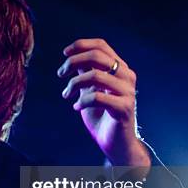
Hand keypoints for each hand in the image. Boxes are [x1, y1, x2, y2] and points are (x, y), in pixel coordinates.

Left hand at [57, 38, 149, 165]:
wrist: (115, 142)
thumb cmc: (101, 115)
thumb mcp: (89, 89)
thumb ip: (85, 73)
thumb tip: (73, 57)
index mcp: (119, 68)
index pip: (102, 45)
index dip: (81, 45)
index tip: (65, 53)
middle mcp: (126, 76)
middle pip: (97, 56)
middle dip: (73, 62)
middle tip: (60, 74)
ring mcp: (127, 92)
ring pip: (96, 75)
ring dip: (74, 84)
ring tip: (66, 95)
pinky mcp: (124, 108)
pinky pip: (98, 97)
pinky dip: (82, 101)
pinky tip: (76, 106)